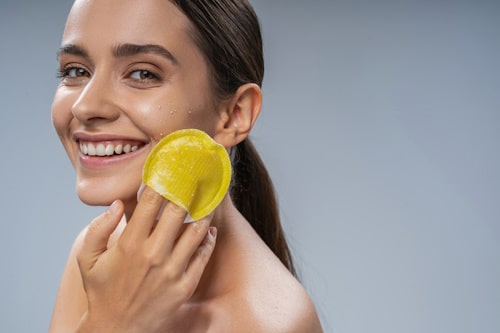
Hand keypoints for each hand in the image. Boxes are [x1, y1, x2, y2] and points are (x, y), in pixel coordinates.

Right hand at [75, 186, 216, 332]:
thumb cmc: (102, 290)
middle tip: (196, 177)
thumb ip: (99, 227)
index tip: (170, 168)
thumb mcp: (87, 258)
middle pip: (178, 210)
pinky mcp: (185, 285)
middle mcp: (153, 253)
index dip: (162, 180)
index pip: (150, 201)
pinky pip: (203, 255)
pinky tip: (209, 229)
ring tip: (207, 199)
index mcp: (129, 243)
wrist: (116, 328)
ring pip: (197, 230)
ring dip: (204, 212)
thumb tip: (118, 203)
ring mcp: (172, 270)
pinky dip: (209, 239)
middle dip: (188, 190)